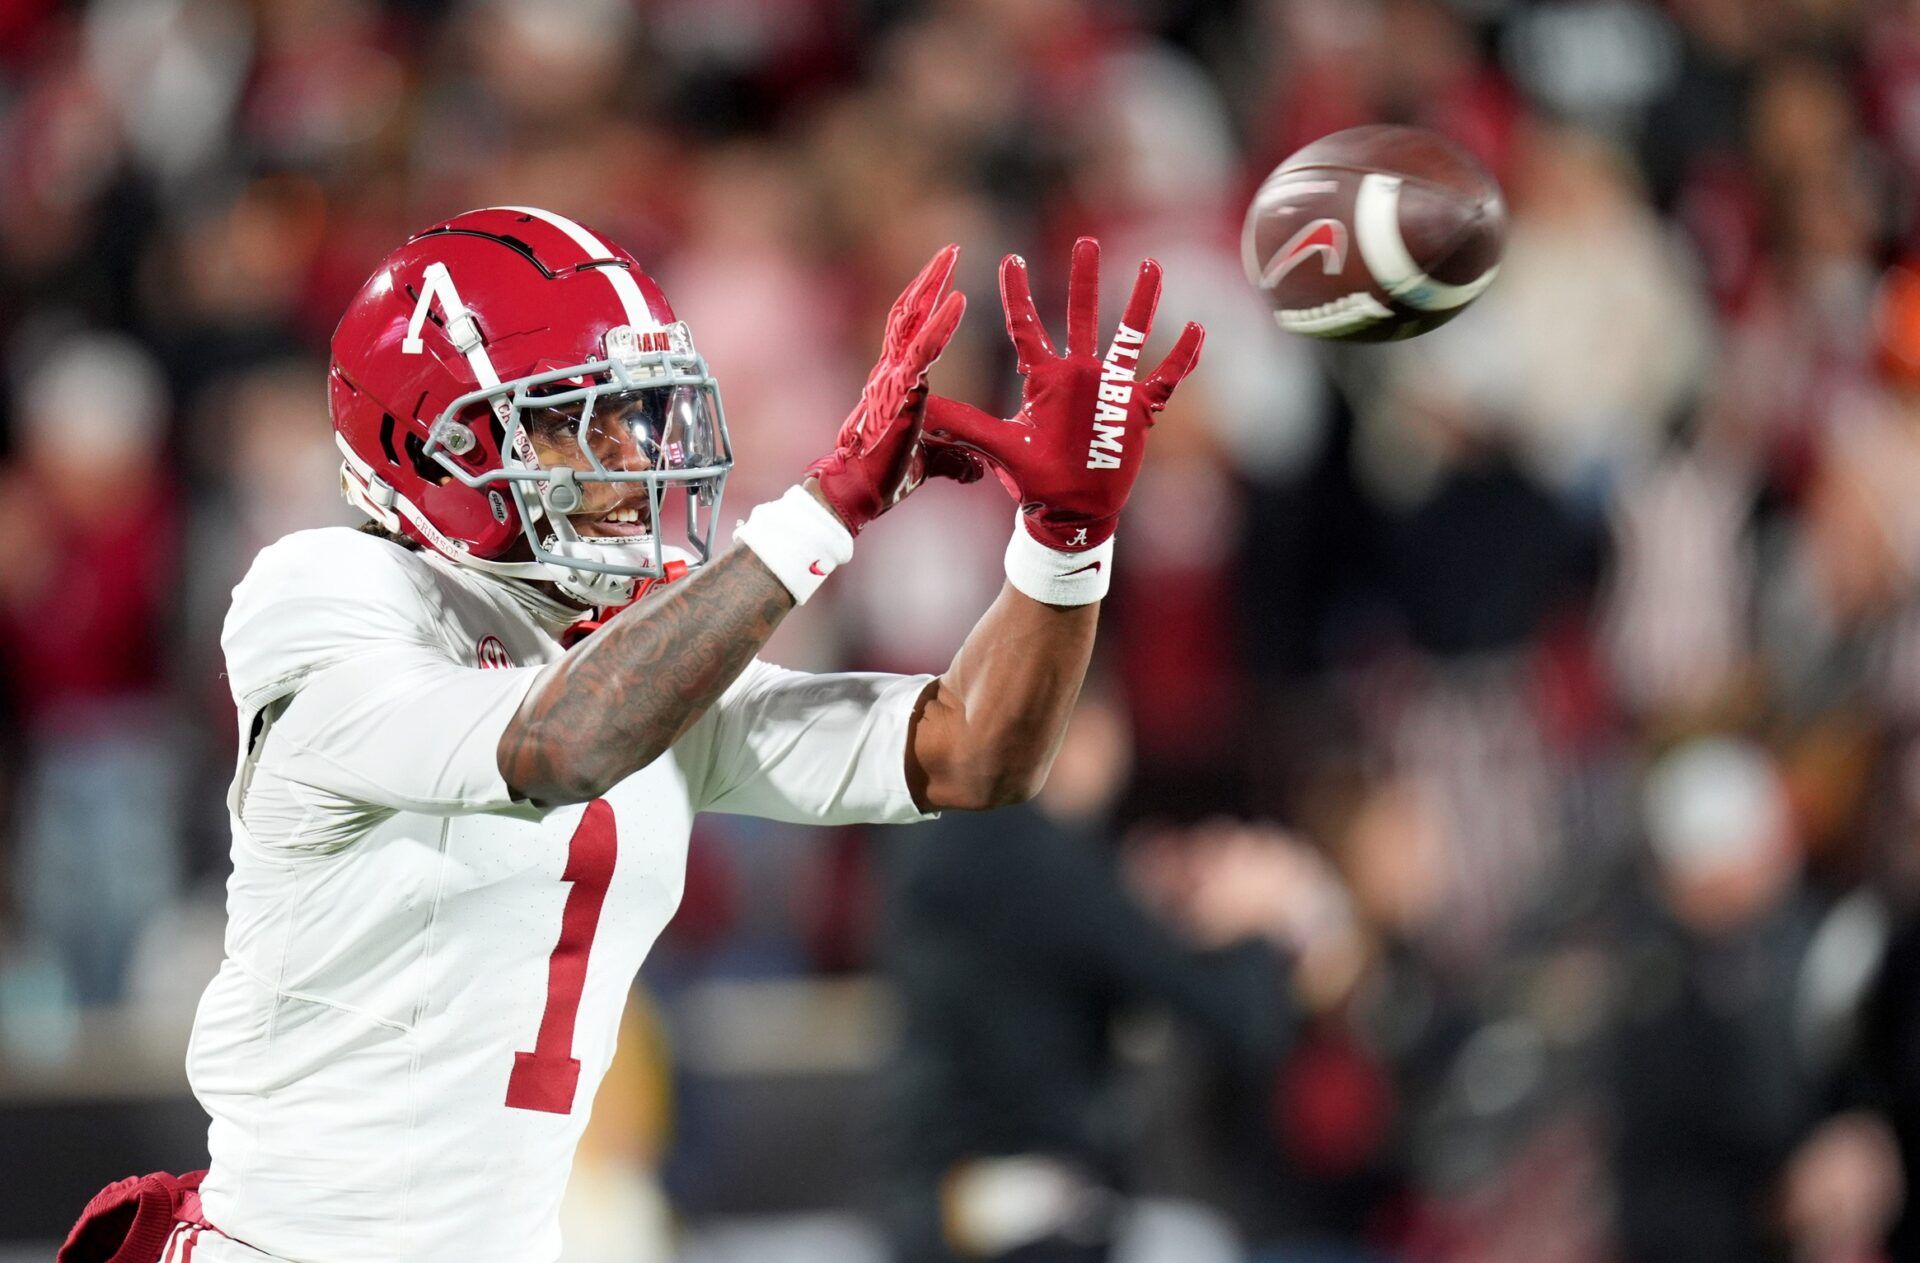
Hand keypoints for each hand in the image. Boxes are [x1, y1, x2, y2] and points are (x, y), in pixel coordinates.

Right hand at [806, 245, 966, 533]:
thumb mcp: (930, 460)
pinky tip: (959, 300)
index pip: (911, 332)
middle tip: (951, 249)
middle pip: (908, 312)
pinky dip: (941, 325)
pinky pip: (923, 352)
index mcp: (896, 382)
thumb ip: (953, 457)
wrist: (860, 495)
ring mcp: (892, 379)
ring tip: (952, 256)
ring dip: (932, 285)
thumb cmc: (886, 476)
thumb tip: (975, 470)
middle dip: (929, 279)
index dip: (928, 304)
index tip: (947, 281)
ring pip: (911, 320)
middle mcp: (889, 372)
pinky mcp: (900, 394)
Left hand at [923, 237, 1203, 550]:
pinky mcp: (1138, 409)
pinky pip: (1166, 377)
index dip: (1017, 293)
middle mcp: (1078, 375)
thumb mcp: (995, 446)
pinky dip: (1182, 355)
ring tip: (1151, 265)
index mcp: (1044, 379)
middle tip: (1085, 240)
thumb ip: (960, 423)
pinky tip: (1196, 327)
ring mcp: (1111, 389)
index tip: (1010, 258)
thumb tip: (916, 409)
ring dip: (1141, 302)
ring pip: (1129, 336)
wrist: (1071, 512)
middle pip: (1082, 317)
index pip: (1026, 327)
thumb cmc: (1033, 479)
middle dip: (1083, 280)